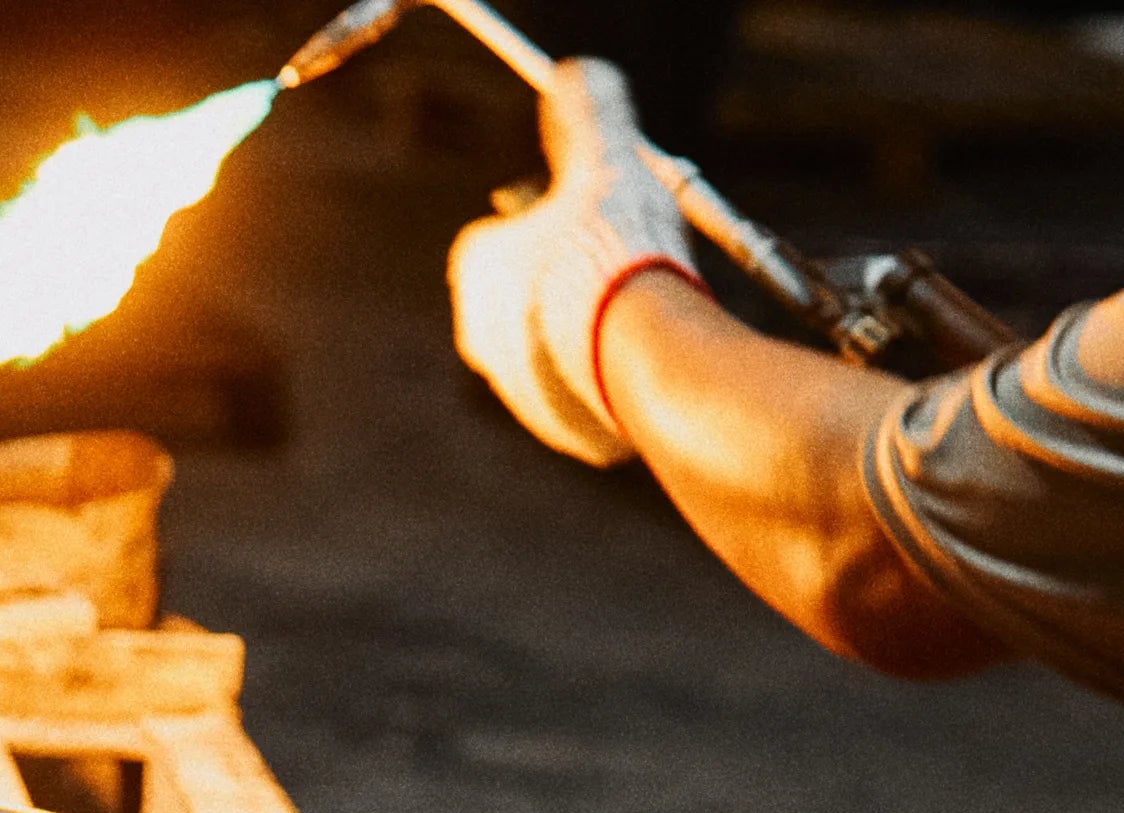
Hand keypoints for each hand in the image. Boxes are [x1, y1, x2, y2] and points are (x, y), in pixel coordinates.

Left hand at [448, 57, 697, 465]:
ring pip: (554, 344)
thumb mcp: (605, 164)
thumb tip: (574, 75)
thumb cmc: (615, 255)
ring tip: (638, 310)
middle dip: (565, 278)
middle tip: (619, 263)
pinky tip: (645, 355)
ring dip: (588, 327)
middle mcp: (481, 335)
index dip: (545, 220)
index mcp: (477, 271)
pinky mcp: (559, 427)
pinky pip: (583, 390)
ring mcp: (517, 388)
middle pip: (525, 293)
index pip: (499, 235)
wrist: (644, 357)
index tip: (585, 215)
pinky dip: (609, 372)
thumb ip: (588, 115)